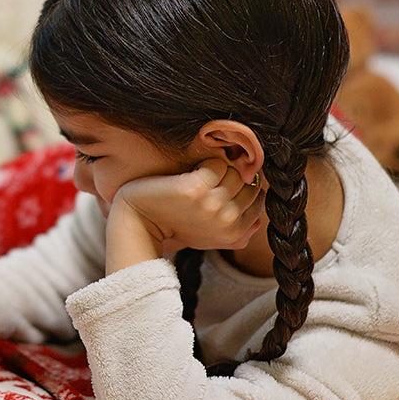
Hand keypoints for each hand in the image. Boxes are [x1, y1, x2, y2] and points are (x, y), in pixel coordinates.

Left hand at [104, 158, 263, 272]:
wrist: (140, 222)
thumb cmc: (176, 225)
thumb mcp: (212, 236)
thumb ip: (239, 230)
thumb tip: (258, 220)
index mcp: (236, 234)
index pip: (258, 198)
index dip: (242, 188)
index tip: (222, 189)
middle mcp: (227, 221)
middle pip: (247, 182)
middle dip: (230, 179)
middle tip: (207, 186)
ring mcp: (212, 205)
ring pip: (233, 172)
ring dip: (217, 170)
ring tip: (197, 181)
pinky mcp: (195, 189)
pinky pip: (216, 163)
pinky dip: (205, 163)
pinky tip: (189, 175)